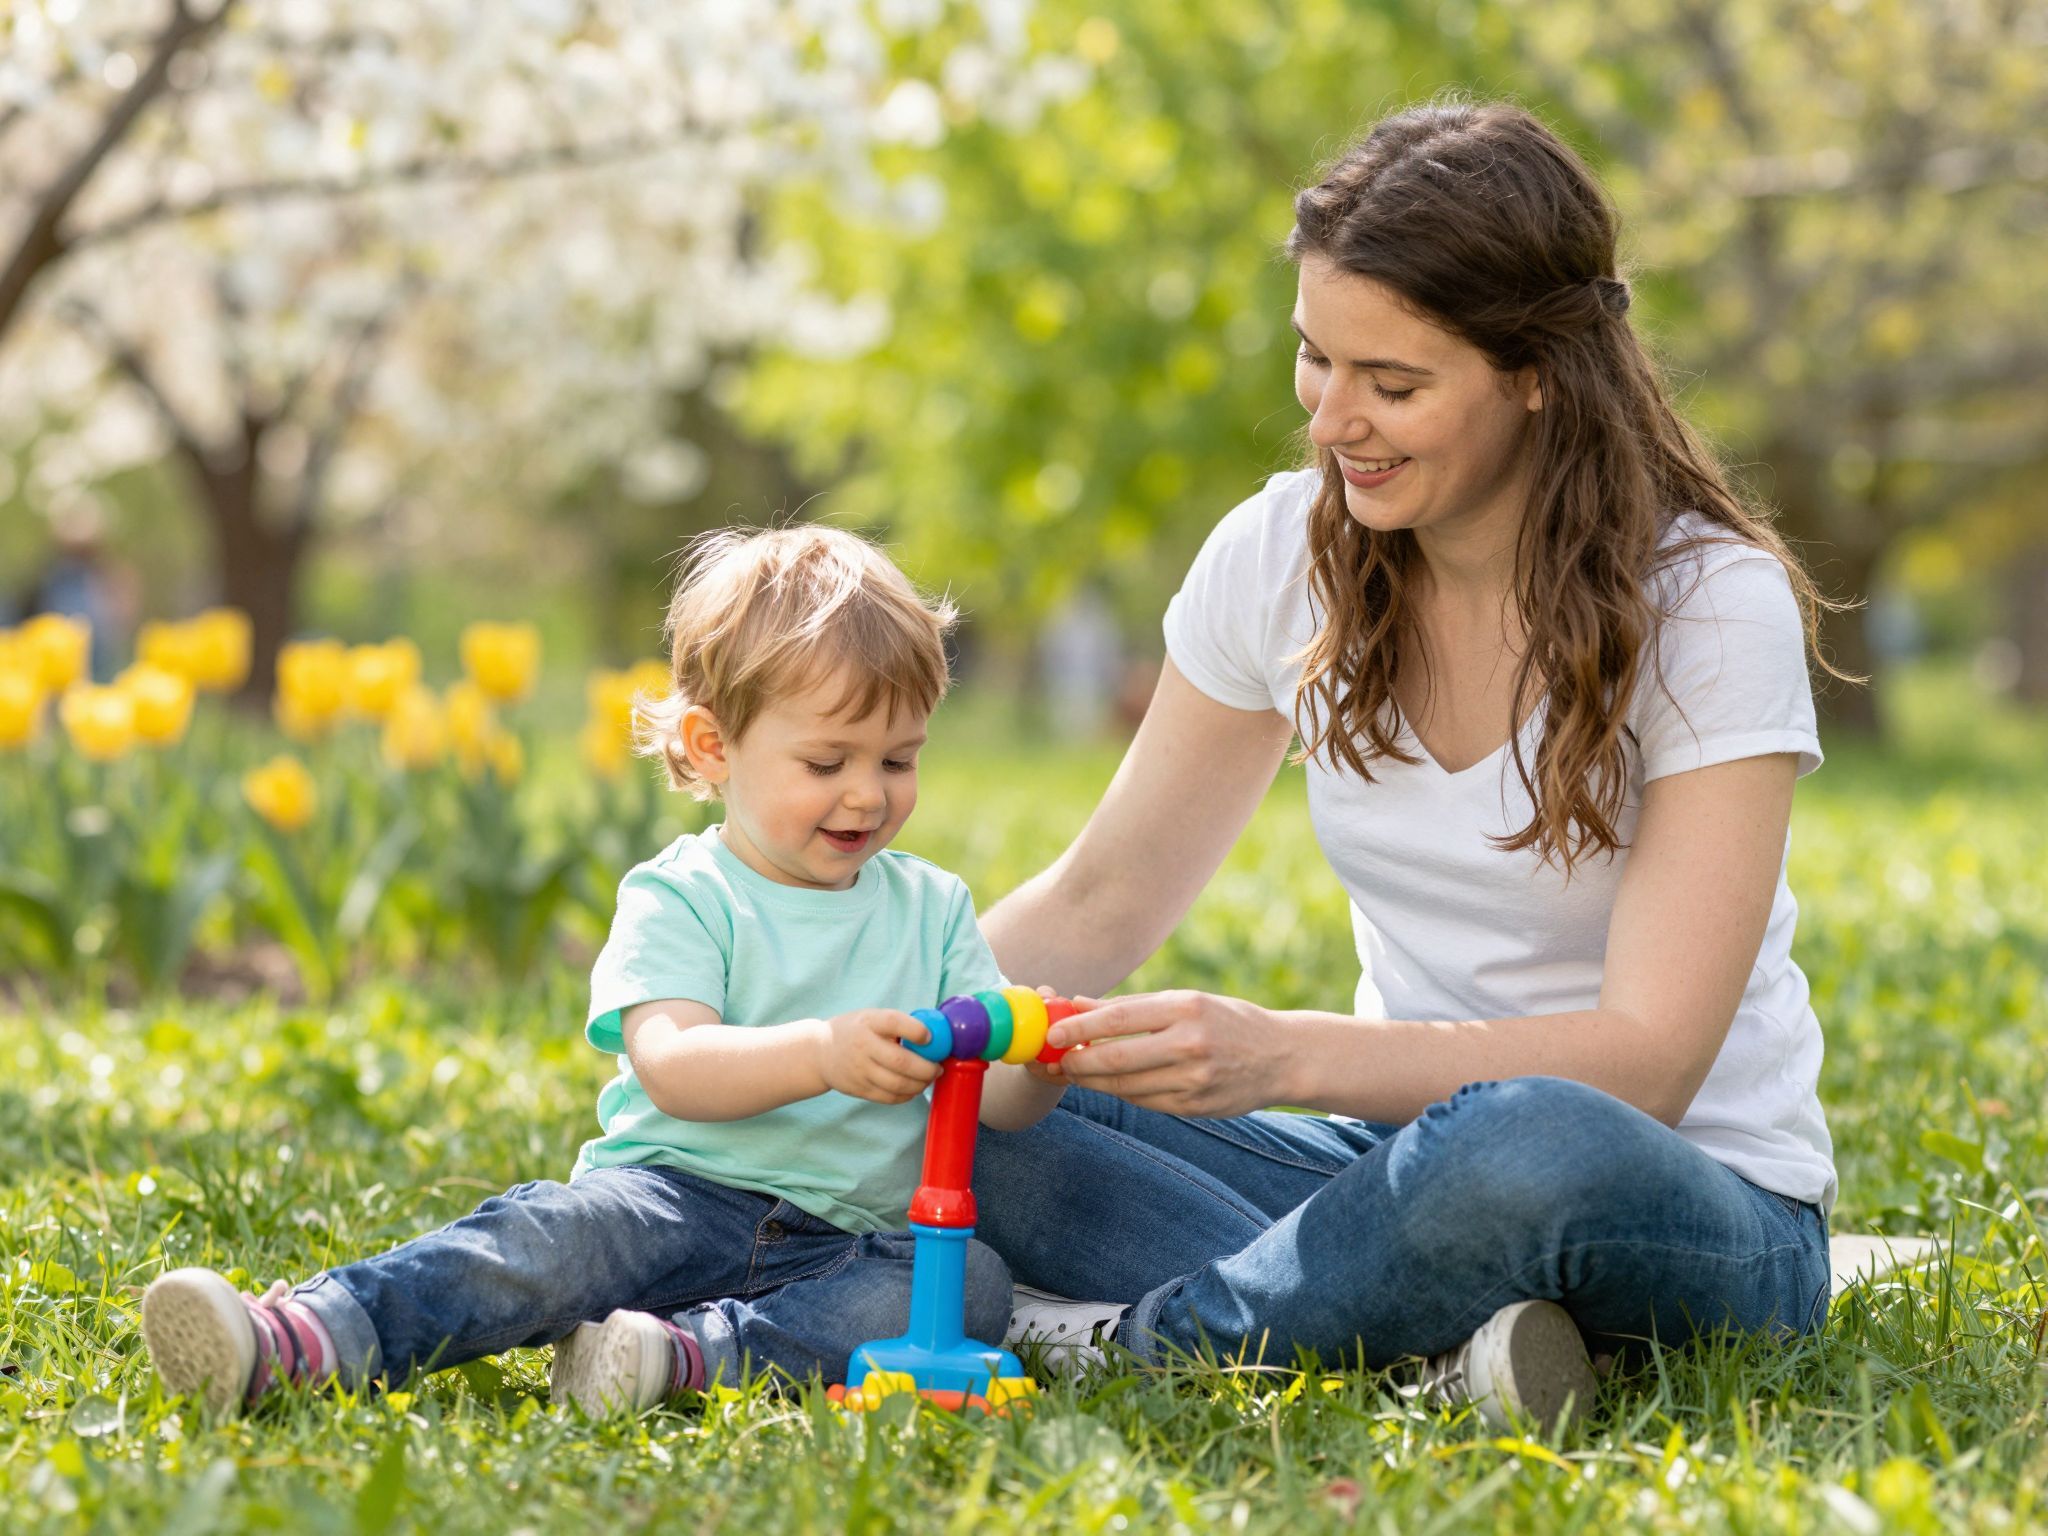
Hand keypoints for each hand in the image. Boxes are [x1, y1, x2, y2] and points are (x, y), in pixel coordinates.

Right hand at [814, 1010, 942, 1103]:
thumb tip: (936, 1035)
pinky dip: (907, 1095)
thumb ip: (897, 1024)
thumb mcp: (870, 1017)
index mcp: (868, 1022)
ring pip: (898, 1084)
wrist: (820, 1052)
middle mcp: (863, 1046)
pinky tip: (914, 1088)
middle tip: (938, 1068)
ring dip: (920, 1084)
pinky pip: (890, 1098)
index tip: (929, 1037)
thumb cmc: (855, 1031)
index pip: (894, 1022)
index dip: (916, 1030)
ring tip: (928, 1079)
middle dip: (927, 1068)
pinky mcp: (860, 1089)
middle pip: (901, 1062)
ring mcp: (860, 1070)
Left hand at [1046, 990, 1286, 1117]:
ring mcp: (1193, 1080)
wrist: (1283, 1057)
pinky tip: (1114, 1083)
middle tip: (1056, 1060)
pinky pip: (1144, 1102)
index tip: (1052, 1033)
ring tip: (1076, 1071)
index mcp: (1185, 1009)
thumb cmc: (1228, 1021)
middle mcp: (1190, 1044)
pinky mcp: (1195, 1107)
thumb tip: (1078, 1004)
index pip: (1118, 1020)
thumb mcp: (1187, 1001)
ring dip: (1094, 1081)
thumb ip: (1133, 1007)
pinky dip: (1123, 1093)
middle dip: (1077, 1062)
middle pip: (1115, 1060)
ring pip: (1125, 1087)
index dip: (1078, 1029)